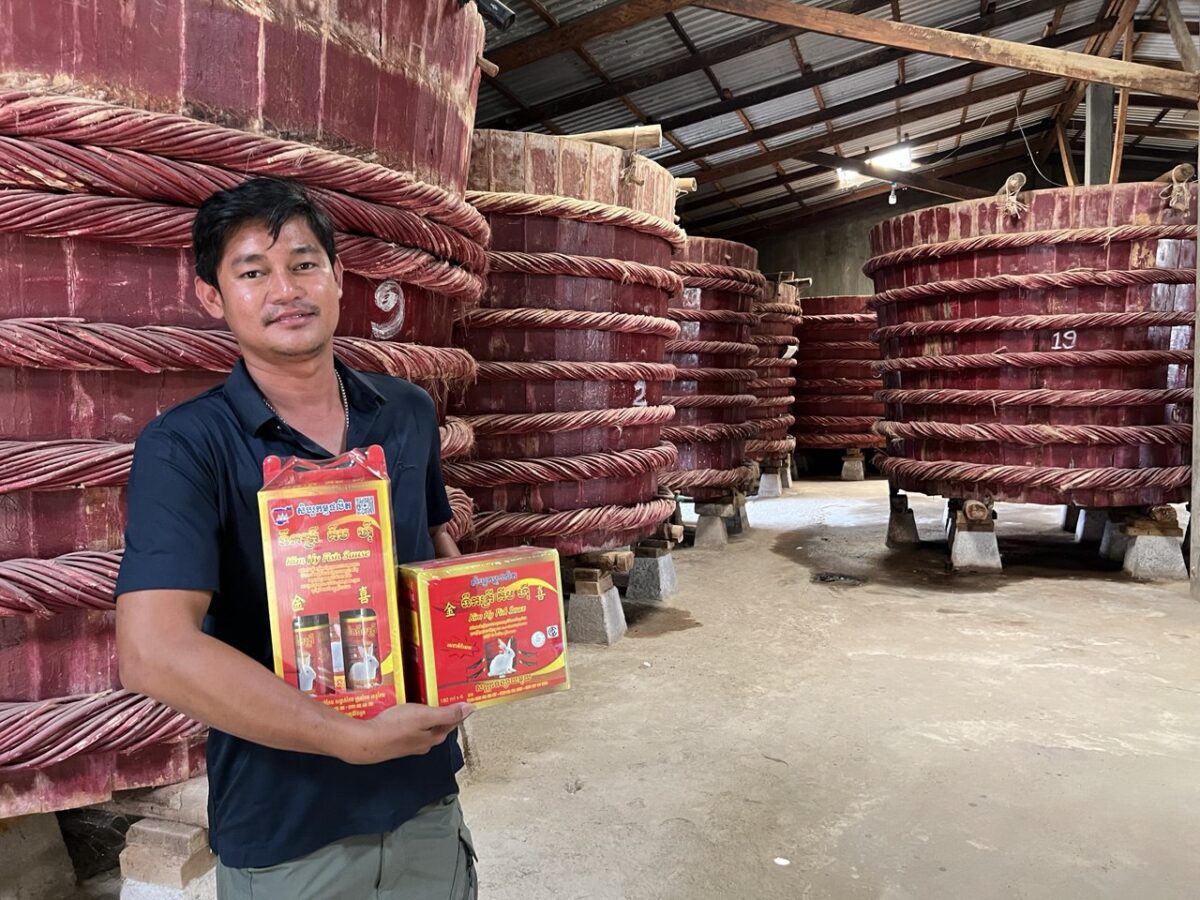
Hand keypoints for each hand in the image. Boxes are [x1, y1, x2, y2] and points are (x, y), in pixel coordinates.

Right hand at [340, 702, 473, 764]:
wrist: (366, 741)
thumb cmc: (395, 727)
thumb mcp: (425, 716)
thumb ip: (447, 713)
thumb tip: (470, 709)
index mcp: (434, 737)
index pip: (452, 722)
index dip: (457, 710)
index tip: (461, 699)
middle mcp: (423, 743)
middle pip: (438, 725)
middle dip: (442, 712)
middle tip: (444, 697)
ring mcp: (409, 743)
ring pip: (423, 727)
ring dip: (425, 715)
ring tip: (424, 701)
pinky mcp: (396, 741)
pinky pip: (409, 728)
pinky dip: (411, 718)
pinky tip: (405, 712)